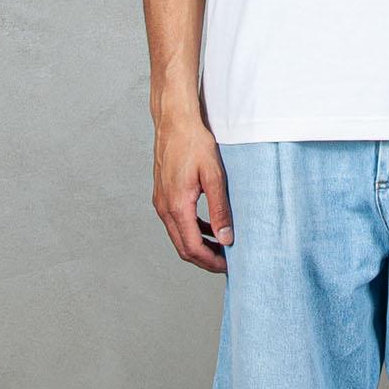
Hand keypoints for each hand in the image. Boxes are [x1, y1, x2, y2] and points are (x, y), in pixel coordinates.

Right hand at [153, 109, 233, 272]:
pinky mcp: (162, 195)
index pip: (192, 248)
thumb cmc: (194, 143)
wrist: (174, 122)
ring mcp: (161, 202)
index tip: (228, 265)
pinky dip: (192, 231)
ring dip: (198, 245)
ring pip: (178, 236)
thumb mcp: (214, 176)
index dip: (210, 261)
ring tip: (221, 247)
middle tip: (226, 262)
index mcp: (177, 206)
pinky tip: (209, 228)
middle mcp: (164, 207)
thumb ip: (220, 209)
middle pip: (183, 247)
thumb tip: (226, 238)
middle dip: (204, 258)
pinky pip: (176, 222)